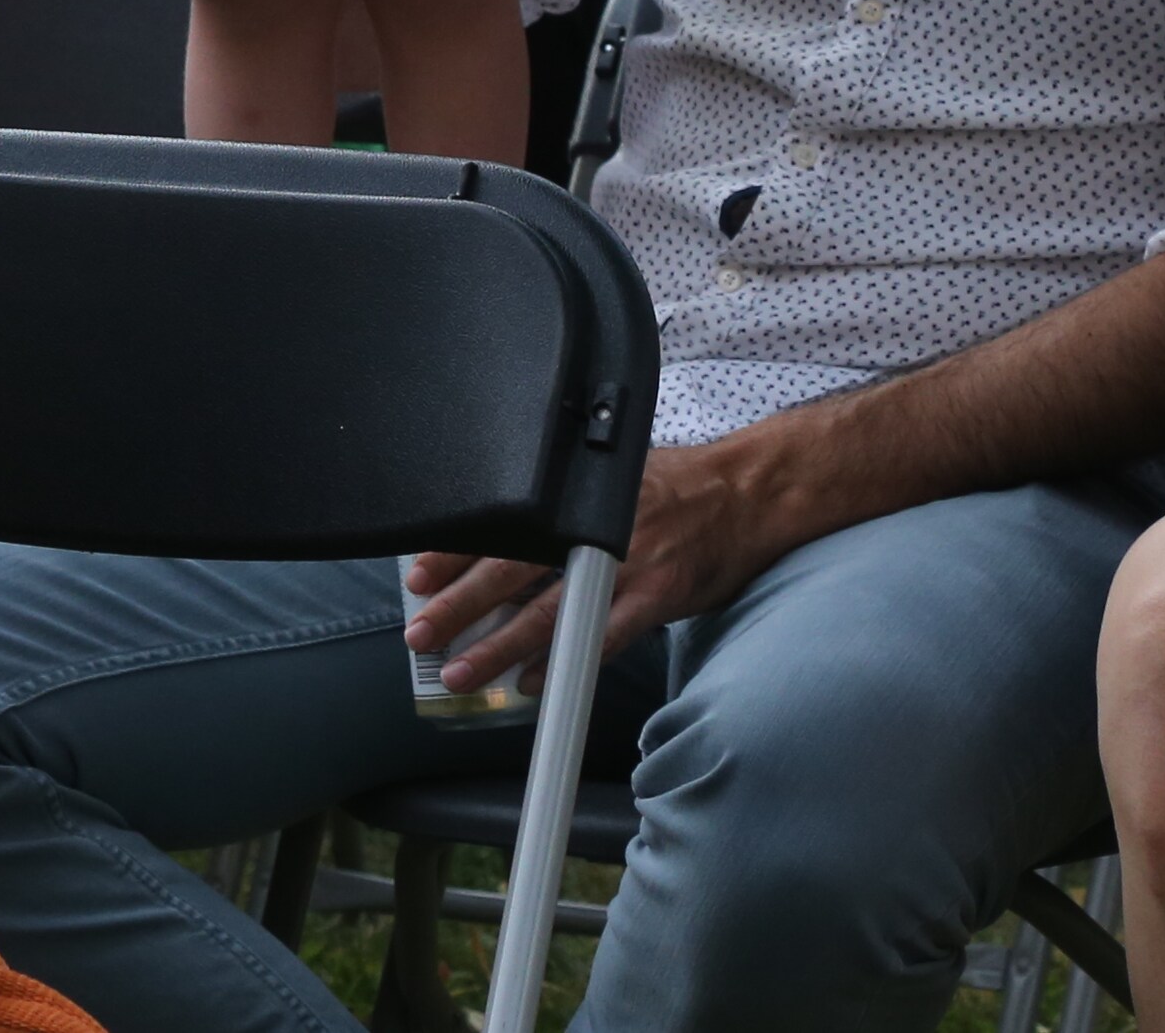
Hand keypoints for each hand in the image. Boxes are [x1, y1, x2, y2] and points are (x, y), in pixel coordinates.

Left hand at [406, 433, 793, 693]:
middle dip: (459, 605)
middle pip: (510, 569)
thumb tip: (496, 544)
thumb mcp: (607, 481)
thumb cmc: (673, 486)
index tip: (417, 577)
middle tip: (419, 633)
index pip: (499, 525)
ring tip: (460, 672)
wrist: (747, 493)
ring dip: (499, 647)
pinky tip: (532, 683)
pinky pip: (601, 639)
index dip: (454, 553)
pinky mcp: (659, 597)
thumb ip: (559, 509)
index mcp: (573, 494)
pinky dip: (563, 664)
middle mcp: (592, 526)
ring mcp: (626, 564)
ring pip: (549, 613)